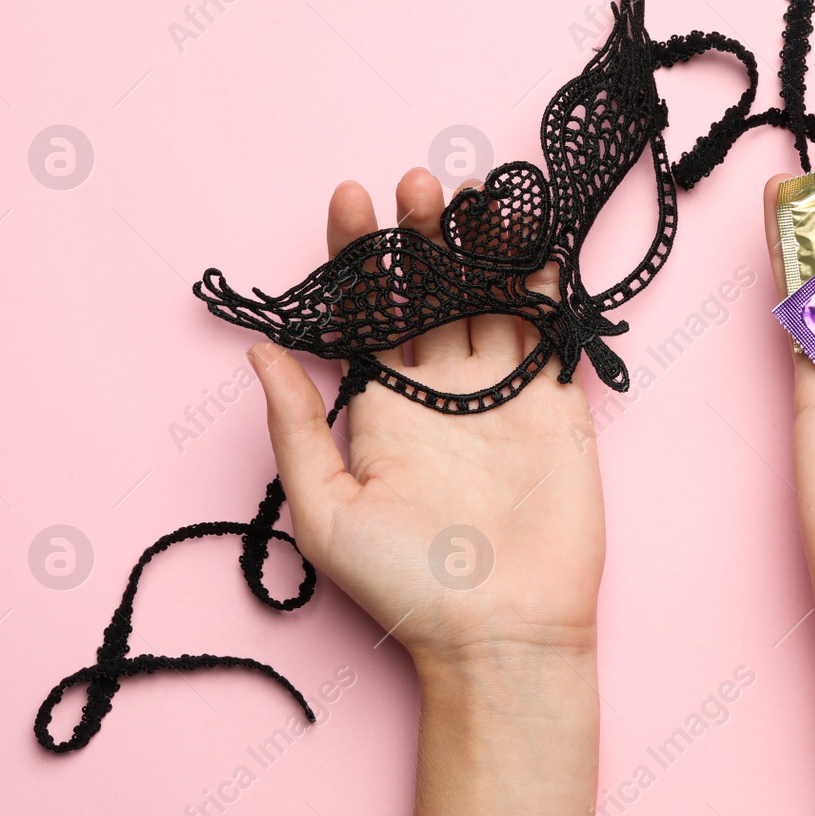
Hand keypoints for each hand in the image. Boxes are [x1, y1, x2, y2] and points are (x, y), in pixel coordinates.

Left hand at [248, 170, 605, 669]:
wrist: (503, 633)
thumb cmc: (406, 586)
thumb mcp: (324, 510)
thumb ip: (294, 426)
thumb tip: (258, 350)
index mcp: (383, 407)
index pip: (366, 311)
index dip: (357, 256)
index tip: (349, 200)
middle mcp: (442, 391)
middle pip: (430, 292)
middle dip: (418, 235)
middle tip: (413, 182)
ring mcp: (502, 394)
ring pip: (489, 297)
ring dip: (478, 243)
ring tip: (467, 190)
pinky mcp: (556, 405)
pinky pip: (548, 328)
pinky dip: (541, 277)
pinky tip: (527, 231)